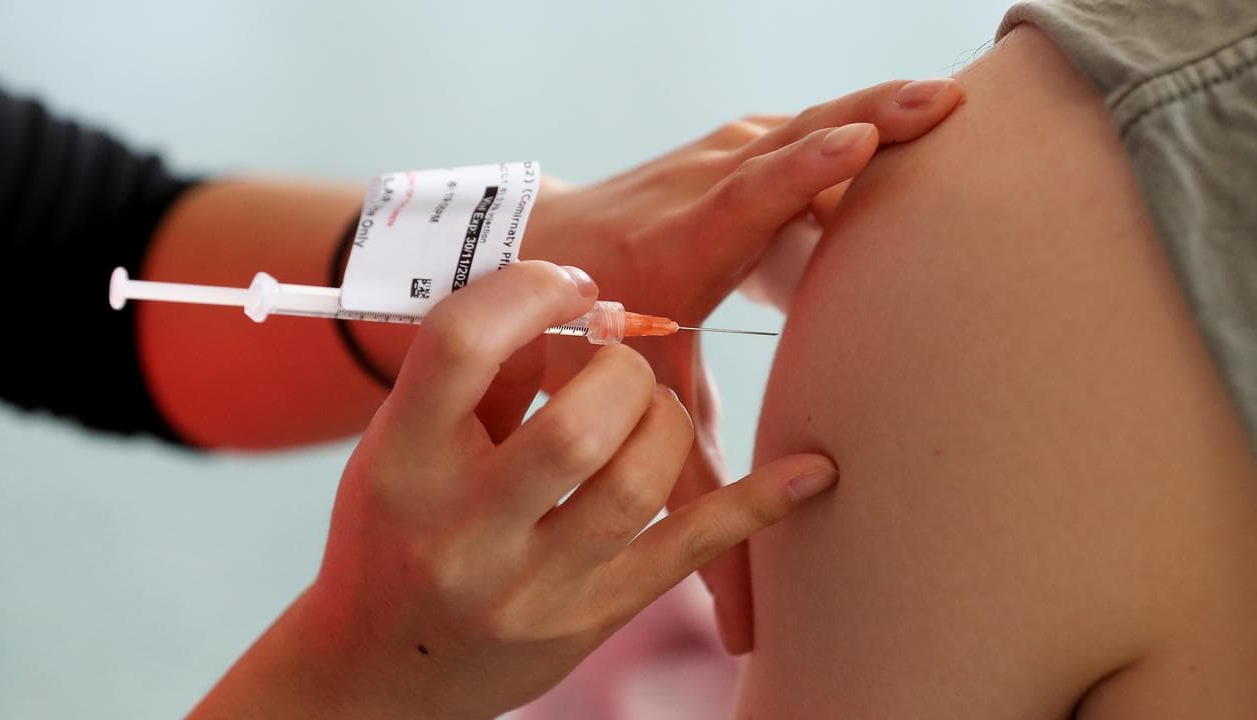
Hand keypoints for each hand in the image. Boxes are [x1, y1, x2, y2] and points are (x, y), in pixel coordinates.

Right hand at [189, 262, 838, 718]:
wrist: (378, 667)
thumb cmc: (391, 531)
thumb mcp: (399, 446)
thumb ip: (479, 378)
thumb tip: (571, 308)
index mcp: (401, 462)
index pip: (462, 344)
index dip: (531, 291)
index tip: (574, 288)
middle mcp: (463, 530)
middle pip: (577, 423)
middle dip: (620, 367)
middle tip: (621, 360)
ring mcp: (532, 586)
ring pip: (639, 481)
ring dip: (663, 419)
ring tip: (648, 409)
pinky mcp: (592, 618)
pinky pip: (688, 551)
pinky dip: (758, 506)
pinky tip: (812, 471)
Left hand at [523, 78, 962, 651]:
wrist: (531, 260)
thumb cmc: (581, 349)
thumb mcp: (642, 432)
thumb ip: (697, 517)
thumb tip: (744, 634)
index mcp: (679, 254)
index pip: (744, 204)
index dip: (800, 174)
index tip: (857, 143)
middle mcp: (693, 195)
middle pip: (786, 145)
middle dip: (867, 118)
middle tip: (948, 102)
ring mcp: (709, 162)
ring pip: (795, 127)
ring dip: (872, 108)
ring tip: (949, 98)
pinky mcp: (728, 153)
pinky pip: (796, 132)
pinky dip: (848, 125)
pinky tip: (907, 116)